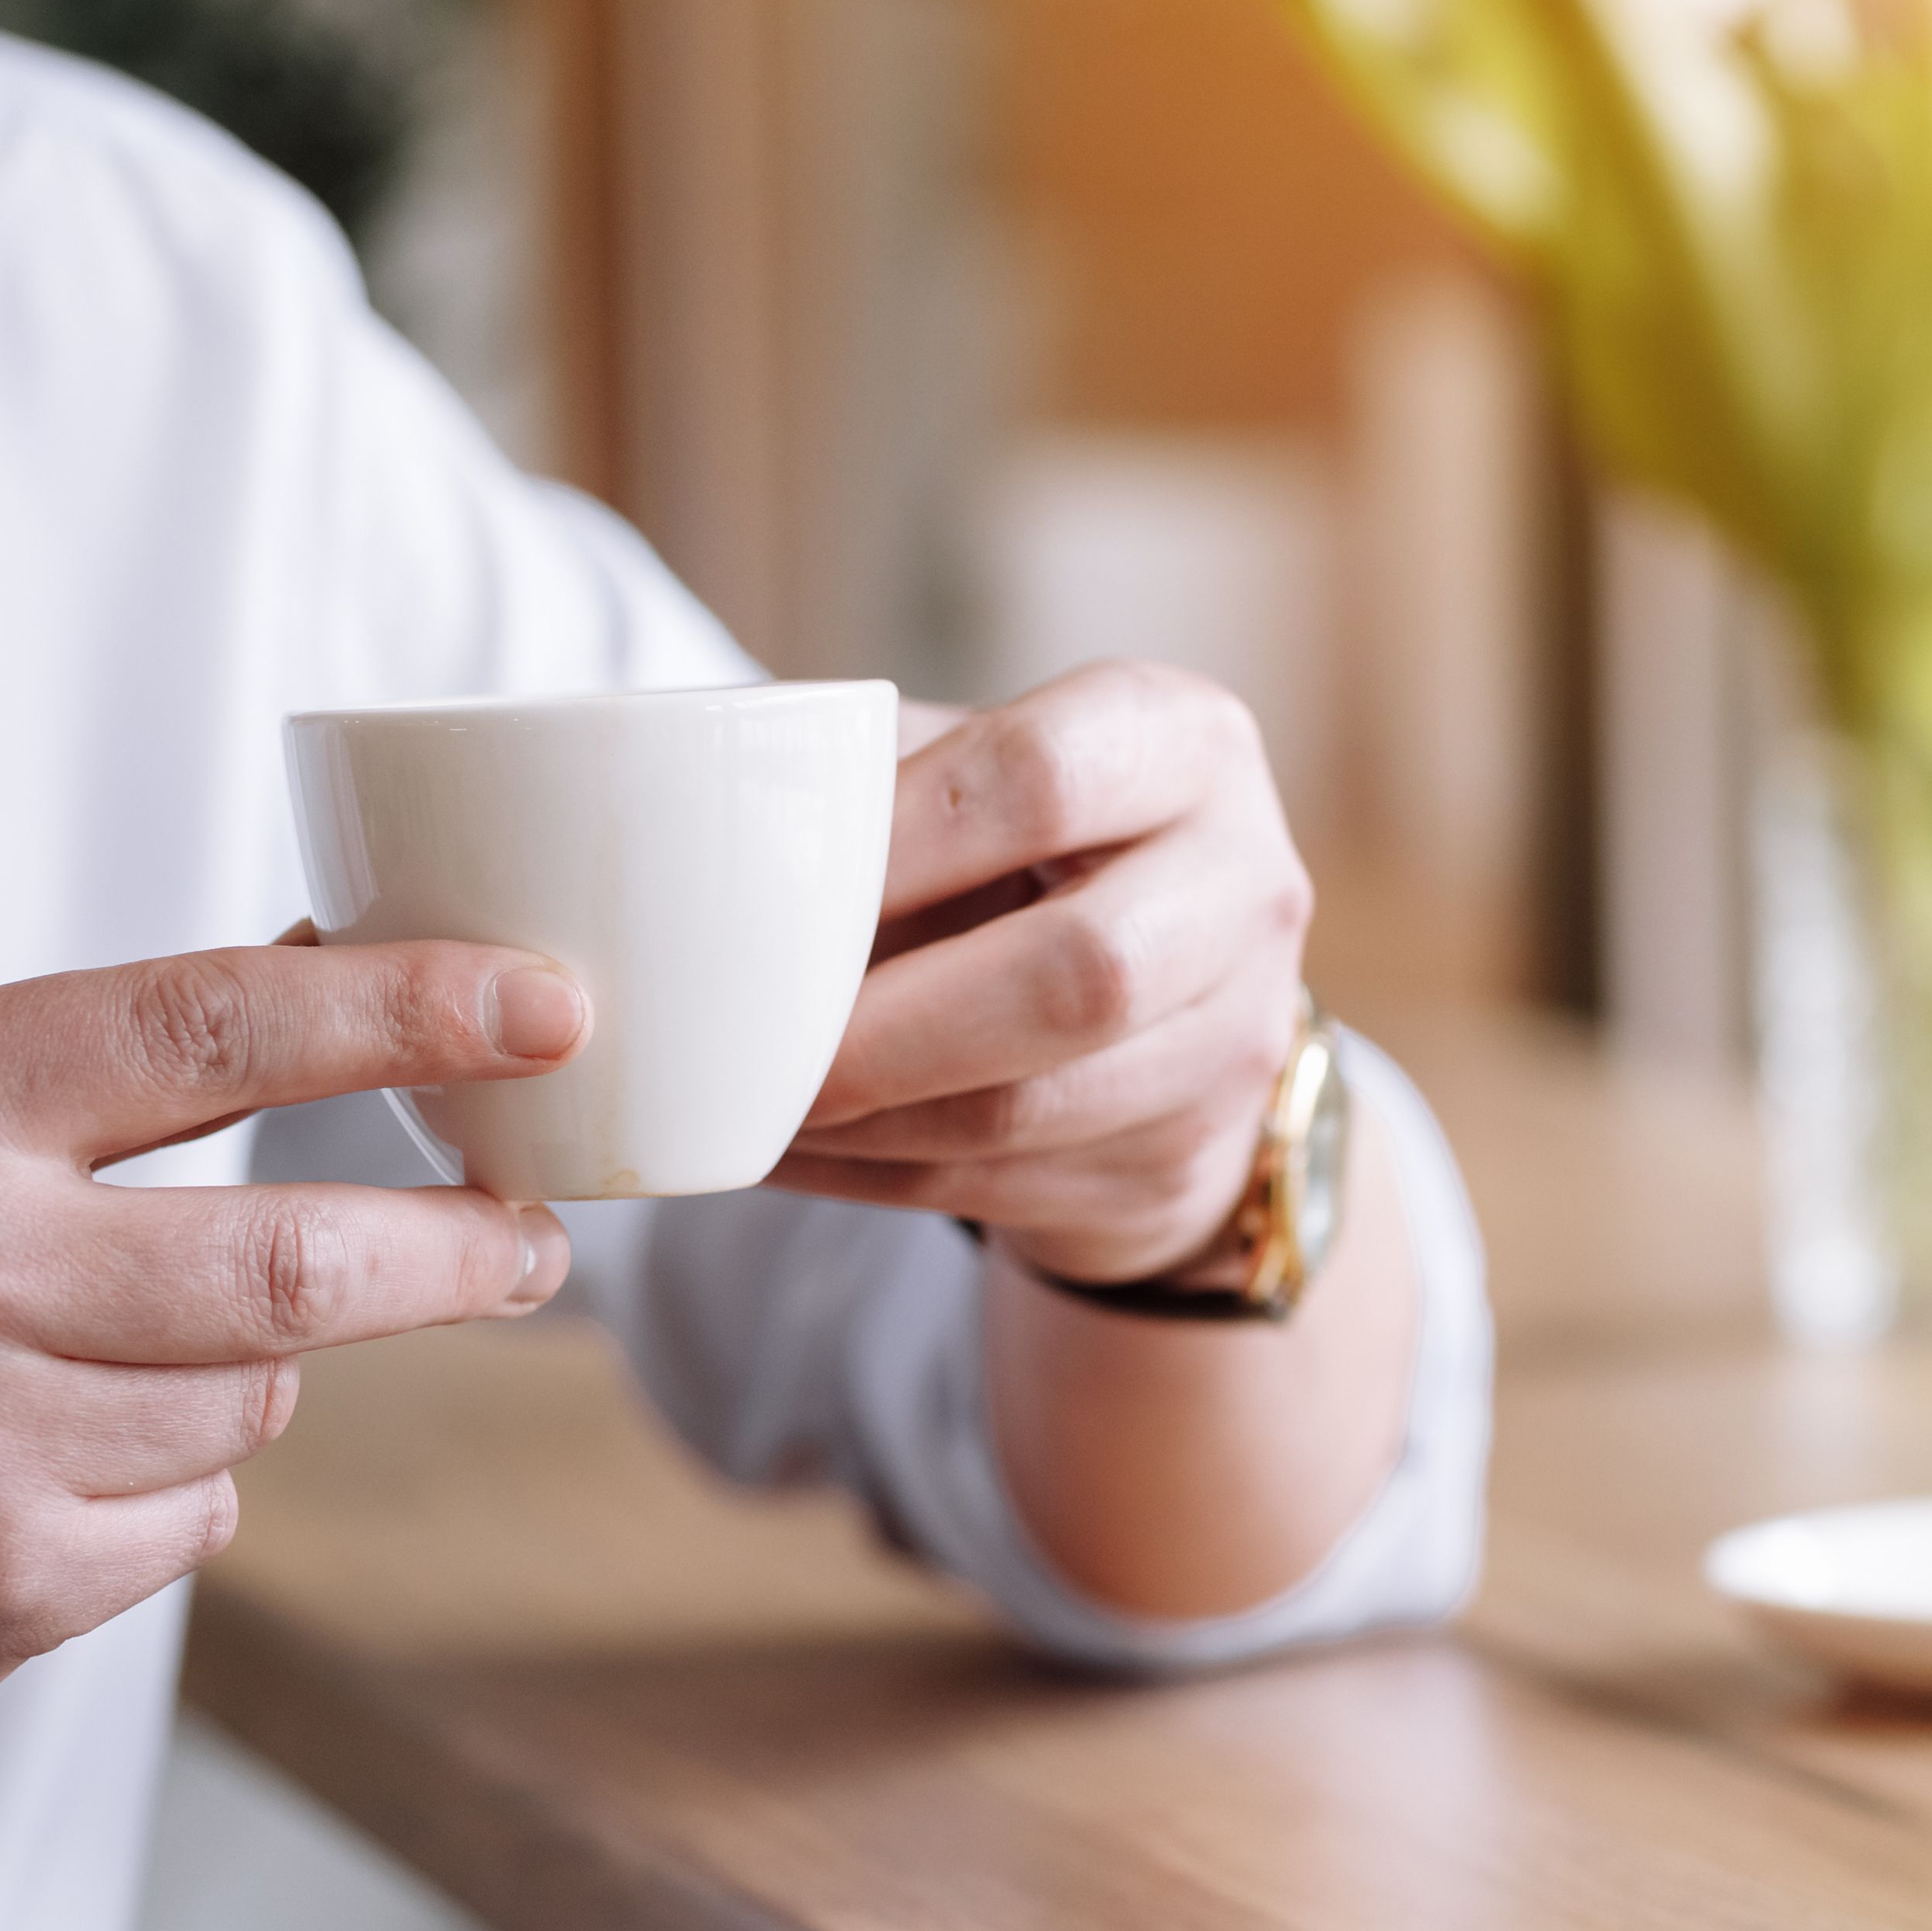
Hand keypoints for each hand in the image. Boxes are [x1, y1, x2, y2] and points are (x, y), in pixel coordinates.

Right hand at [0, 940, 589, 1765]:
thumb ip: (55, 1078)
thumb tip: (320, 989)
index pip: (218, 1027)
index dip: (412, 1013)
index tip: (551, 1009)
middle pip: (304, 1256)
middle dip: (457, 1250)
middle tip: (533, 1242)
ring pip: (248, 1404)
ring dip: (240, 1379)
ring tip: (94, 1366)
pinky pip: (182, 1529)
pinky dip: (162, 1495)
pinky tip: (24, 1472)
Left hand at [775, 661, 1311, 1286]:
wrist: (1179, 1000)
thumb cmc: (1031, 853)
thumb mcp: (979, 777)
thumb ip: (868, 775)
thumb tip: (684, 809)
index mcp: (1186, 744)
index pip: (1047, 776)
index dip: (901, 833)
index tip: (777, 880)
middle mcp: (1247, 886)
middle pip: (1079, 971)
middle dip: (891, 1022)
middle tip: (752, 1044)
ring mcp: (1236, 1038)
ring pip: (1032, 1106)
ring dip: (866, 1116)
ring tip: (744, 1103)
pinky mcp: (1182, 1163)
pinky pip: (1000, 1186)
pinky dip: (867, 1174)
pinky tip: (784, 1149)